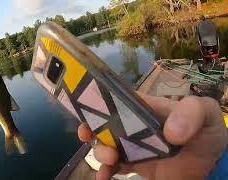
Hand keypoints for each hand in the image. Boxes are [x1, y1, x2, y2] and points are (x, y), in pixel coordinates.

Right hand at [78, 94, 227, 179]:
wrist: (210, 167)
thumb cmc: (205, 134)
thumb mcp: (206, 113)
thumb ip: (192, 112)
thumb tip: (170, 133)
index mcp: (145, 107)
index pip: (117, 100)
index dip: (98, 103)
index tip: (88, 112)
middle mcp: (133, 124)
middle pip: (104, 122)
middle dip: (92, 127)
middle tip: (88, 135)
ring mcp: (131, 145)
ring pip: (105, 144)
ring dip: (100, 150)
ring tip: (109, 159)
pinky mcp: (133, 164)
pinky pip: (112, 166)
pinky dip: (104, 171)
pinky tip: (104, 177)